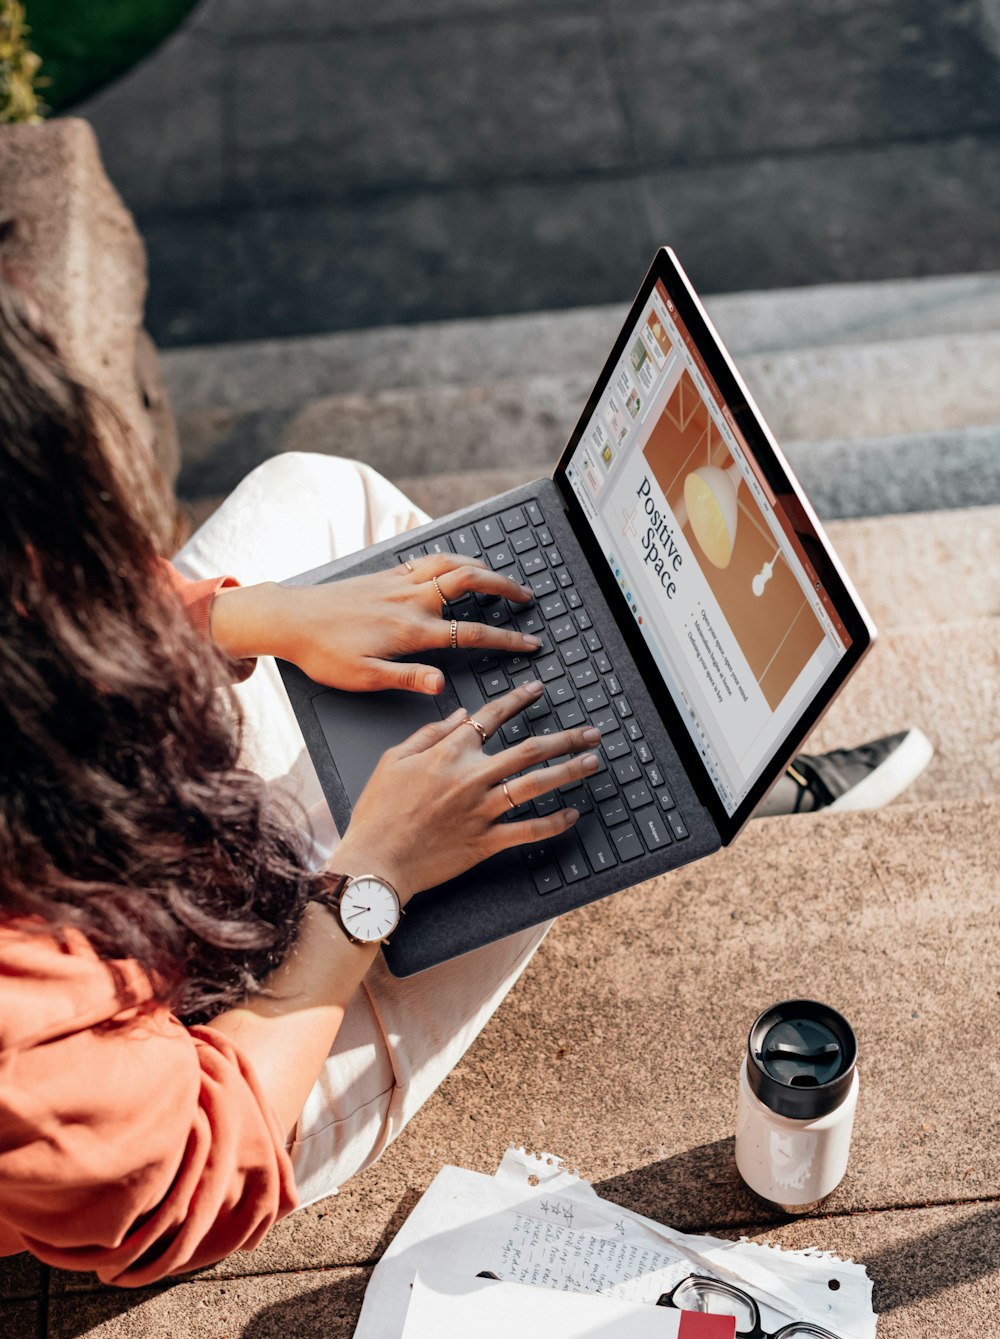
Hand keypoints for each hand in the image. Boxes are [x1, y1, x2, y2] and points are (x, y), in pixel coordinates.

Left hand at [210, 554, 540, 694]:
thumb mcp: (364, 678)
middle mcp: (410, 599)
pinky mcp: (385, 574)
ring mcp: (398, 582)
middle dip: (505, 587)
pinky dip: (452, 558)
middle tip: (527, 597)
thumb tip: (443, 685)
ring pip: (451, 563)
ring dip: (481, 567)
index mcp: (411, 629)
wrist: (288, 618)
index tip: (530, 644)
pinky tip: (456, 564)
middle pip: (470, 582)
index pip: (472, 633)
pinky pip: (428, 558)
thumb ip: (407, 679)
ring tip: (500, 576)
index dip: (507, 639)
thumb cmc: (322, 652)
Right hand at [331, 680, 602, 901]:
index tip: (537, 690)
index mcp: (448, 753)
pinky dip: (553, 823)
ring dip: (569, 771)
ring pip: (536, 785)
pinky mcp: (486, 841)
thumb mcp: (394, 760)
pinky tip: (572, 814)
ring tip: (593, 762)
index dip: (518, 700)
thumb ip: (429, 733)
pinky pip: (528, 830)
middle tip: (589, 733)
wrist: (377, 860)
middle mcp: (471, 777)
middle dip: (565, 738)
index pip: (491, 716)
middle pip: (529, 750)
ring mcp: (482, 810)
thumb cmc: (379, 812)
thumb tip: (457, 714)